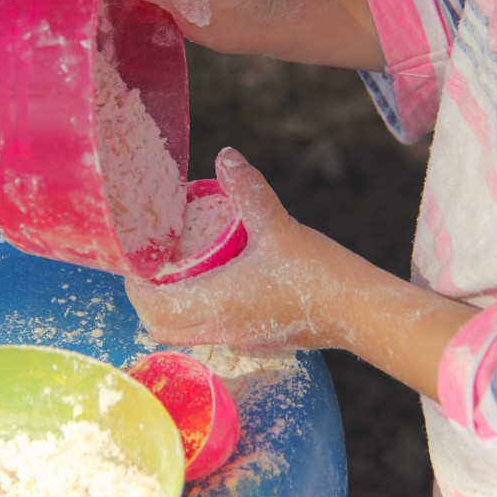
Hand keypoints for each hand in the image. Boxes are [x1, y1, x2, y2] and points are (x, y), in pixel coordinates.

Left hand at [125, 148, 478, 399]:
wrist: (362, 314)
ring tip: (177, 270)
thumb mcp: (277, 224)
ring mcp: (238, 339)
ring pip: (185, 332)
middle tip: (150, 265)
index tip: (133, 260)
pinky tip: (213, 281)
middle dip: (146, 298)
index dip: (134, 286)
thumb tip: (225, 155)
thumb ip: (248, 189)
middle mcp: (221, 328)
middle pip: (160, 326)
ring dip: (171, 307)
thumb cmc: (320, 274)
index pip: (153, 307)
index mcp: (217, 304)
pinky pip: (210, 330)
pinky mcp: (256, 341)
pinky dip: (197, 312)